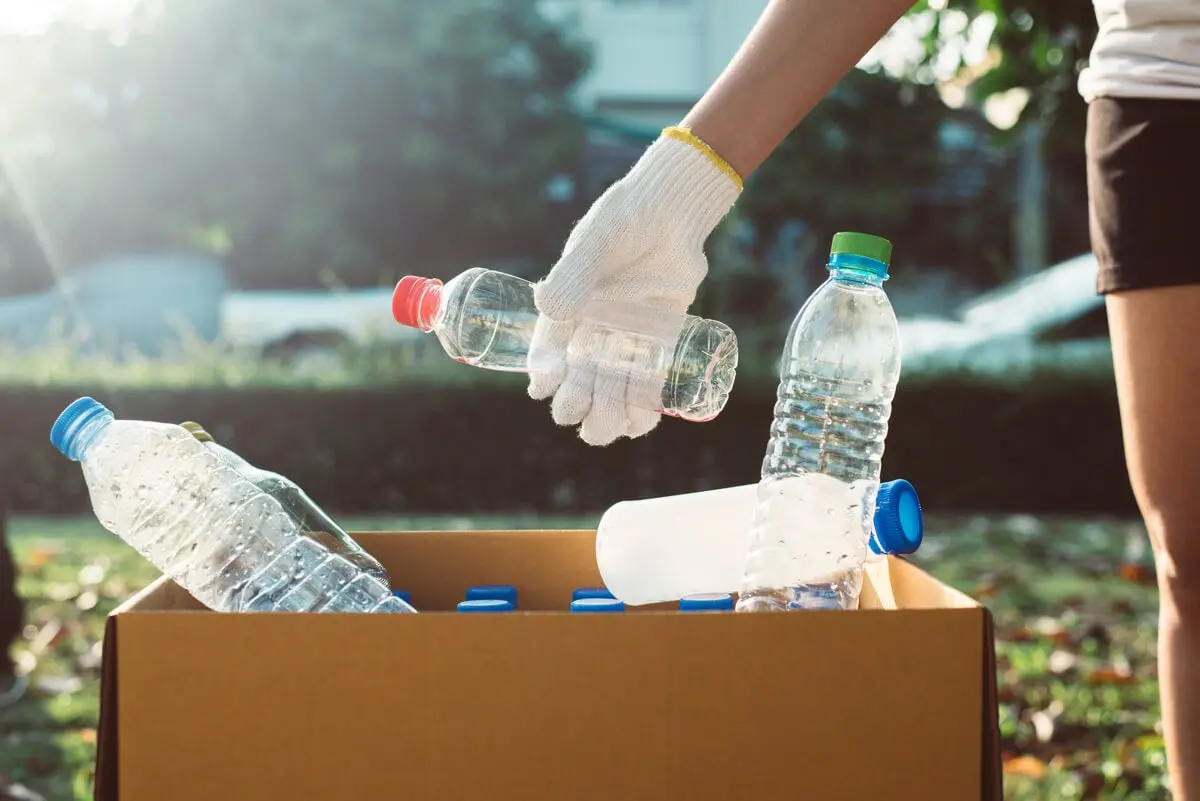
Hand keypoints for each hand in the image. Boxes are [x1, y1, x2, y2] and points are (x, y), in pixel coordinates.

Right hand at [528, 126, 741, 445]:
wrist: (673, 214)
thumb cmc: (625, 221)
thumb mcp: (595, 244)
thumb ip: (574, 273)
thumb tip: (549, 308)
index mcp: (565, 312)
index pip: (547, 354)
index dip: (545, 377)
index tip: (546, 390)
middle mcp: (591, 333)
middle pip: (578, 384)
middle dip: (576, 404)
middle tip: (579, 412)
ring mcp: (624, 342)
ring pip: (610, 393)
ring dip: (609, 417)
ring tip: (613, 428)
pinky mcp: (657, 346)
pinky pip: (646, 387)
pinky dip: (643, 409)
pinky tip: (640, 424)